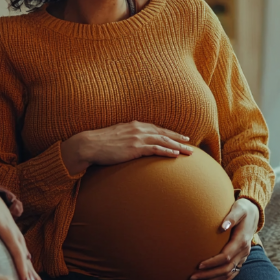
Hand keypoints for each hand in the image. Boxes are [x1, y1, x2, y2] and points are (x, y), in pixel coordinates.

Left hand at [0, 193, 42, 279]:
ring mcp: (17, 236)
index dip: (22, 268)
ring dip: (31, 268)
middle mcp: (17, 236)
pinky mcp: (15, 236)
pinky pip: (23, 251)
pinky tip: (29, 266)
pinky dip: (27, 260)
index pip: (18, 254)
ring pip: (26, 254)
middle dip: (30, 271)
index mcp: (10, 233)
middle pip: (25, 257)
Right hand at [60, 121, 193, 173]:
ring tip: (189, 152)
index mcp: (134, 125)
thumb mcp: (116, 136)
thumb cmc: (100, 143)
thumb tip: (132, 143)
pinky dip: (167, 151)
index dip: (170, 133)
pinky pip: (155, 149)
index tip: (180, 137)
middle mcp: (138, 129)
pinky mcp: (135, 148)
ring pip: (163, 141)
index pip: (157, 128)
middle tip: (190, 144)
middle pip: (164, 133)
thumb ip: (127, 137)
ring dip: (178, 146)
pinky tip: (176, 155)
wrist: (89, 145)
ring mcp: (137, 138)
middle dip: (178, 139)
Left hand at [190, 198, 258, 279]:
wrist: (254, 213)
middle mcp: (244, 252)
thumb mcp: (238, 209)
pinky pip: (231, 274)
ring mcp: (243, 257)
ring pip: (228, 275)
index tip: (198, 266)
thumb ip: (231, 217)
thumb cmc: (242, 209)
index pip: (226, 257)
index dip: (212, 262)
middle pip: (226, 269)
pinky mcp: (241, 260)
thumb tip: (222, 226)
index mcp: (242, 241)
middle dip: (208, 276)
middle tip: (192, 278)